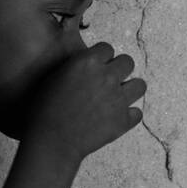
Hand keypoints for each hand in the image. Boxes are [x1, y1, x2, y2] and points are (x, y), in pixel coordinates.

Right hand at [26, 42, 146, 160]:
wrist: (51, 139)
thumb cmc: (45, 109)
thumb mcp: (56, 76)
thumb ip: (77, 66)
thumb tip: (89, 64)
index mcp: (88, 63)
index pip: (107, 48)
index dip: (102, 57)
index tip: (97, 66)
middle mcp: (107, 77)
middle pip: (128, 62)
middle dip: (120, 69)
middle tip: (109, 80)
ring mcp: (118, 99)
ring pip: (140, 85)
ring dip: (131, 89)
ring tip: (119, 97)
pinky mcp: (123, 120)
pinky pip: (137, 113)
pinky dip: (129, 116)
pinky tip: (117, 118)